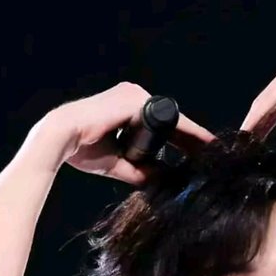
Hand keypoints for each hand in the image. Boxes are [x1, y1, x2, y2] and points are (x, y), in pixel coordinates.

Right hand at [44, 81, 213, 183]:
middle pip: (171, 121)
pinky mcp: (133, 101)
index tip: (198, 156)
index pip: (160, 127)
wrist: (61, 140)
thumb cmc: (81, 150)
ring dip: (194, 136)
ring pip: (173, 120)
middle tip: (214, 154)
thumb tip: (160, 179)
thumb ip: (140, 170)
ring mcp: (134, 96)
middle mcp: (133, 97)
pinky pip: (169, 120)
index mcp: (127, 109)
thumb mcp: (118, 163)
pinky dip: (188, 132)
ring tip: (214, 151)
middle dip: (192, 139)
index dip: (180, 142)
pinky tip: (203, 143)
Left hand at [241, 51, 275, 137]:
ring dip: (254, 122)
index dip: (262, 123)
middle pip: (267, 100)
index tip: (251, 144)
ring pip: (268, 99)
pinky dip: (264, 115)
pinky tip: (254, 132)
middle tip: (240, 149)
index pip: (275, 102)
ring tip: (242, 145)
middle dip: (254, 125)